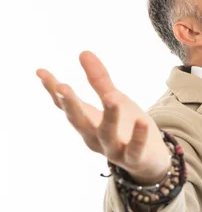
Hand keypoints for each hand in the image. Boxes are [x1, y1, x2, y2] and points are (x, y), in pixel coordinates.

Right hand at [36, 51, 171, 184]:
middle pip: (79, 121)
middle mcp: (94, 137)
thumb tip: (83, 52)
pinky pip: (135, 149)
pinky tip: (142, 121)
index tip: (41, 72)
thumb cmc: (127, 128)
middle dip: (70, 105)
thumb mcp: (115, 100)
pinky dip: (138, 137)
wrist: (150, 160)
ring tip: (112, 98)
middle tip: (62, 87)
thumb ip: (100, 81)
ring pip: (107, 134)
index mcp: (87, 122)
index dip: (52, 90)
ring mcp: (113, 149)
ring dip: (109, 117)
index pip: (65, 106)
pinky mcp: (134, 158)